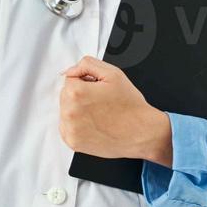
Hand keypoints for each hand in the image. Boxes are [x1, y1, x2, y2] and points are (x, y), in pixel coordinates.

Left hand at [58, 55, 172, 163]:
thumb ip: (87, 64)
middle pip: (65, 95)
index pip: (70, 79)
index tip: (98, 90)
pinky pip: (67, 127)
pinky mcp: (73, 142)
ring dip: (78, 110)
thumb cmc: (130, 105)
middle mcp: (69, 112)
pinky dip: (77, 125)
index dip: (86, 82)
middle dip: (80, 95)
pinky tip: (94, 124)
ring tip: (98, 114)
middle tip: (101, 102)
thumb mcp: (113, 73)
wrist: (141, 132)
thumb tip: (70, 71)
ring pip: (66, 111)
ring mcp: (70, 129)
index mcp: (76, 92)